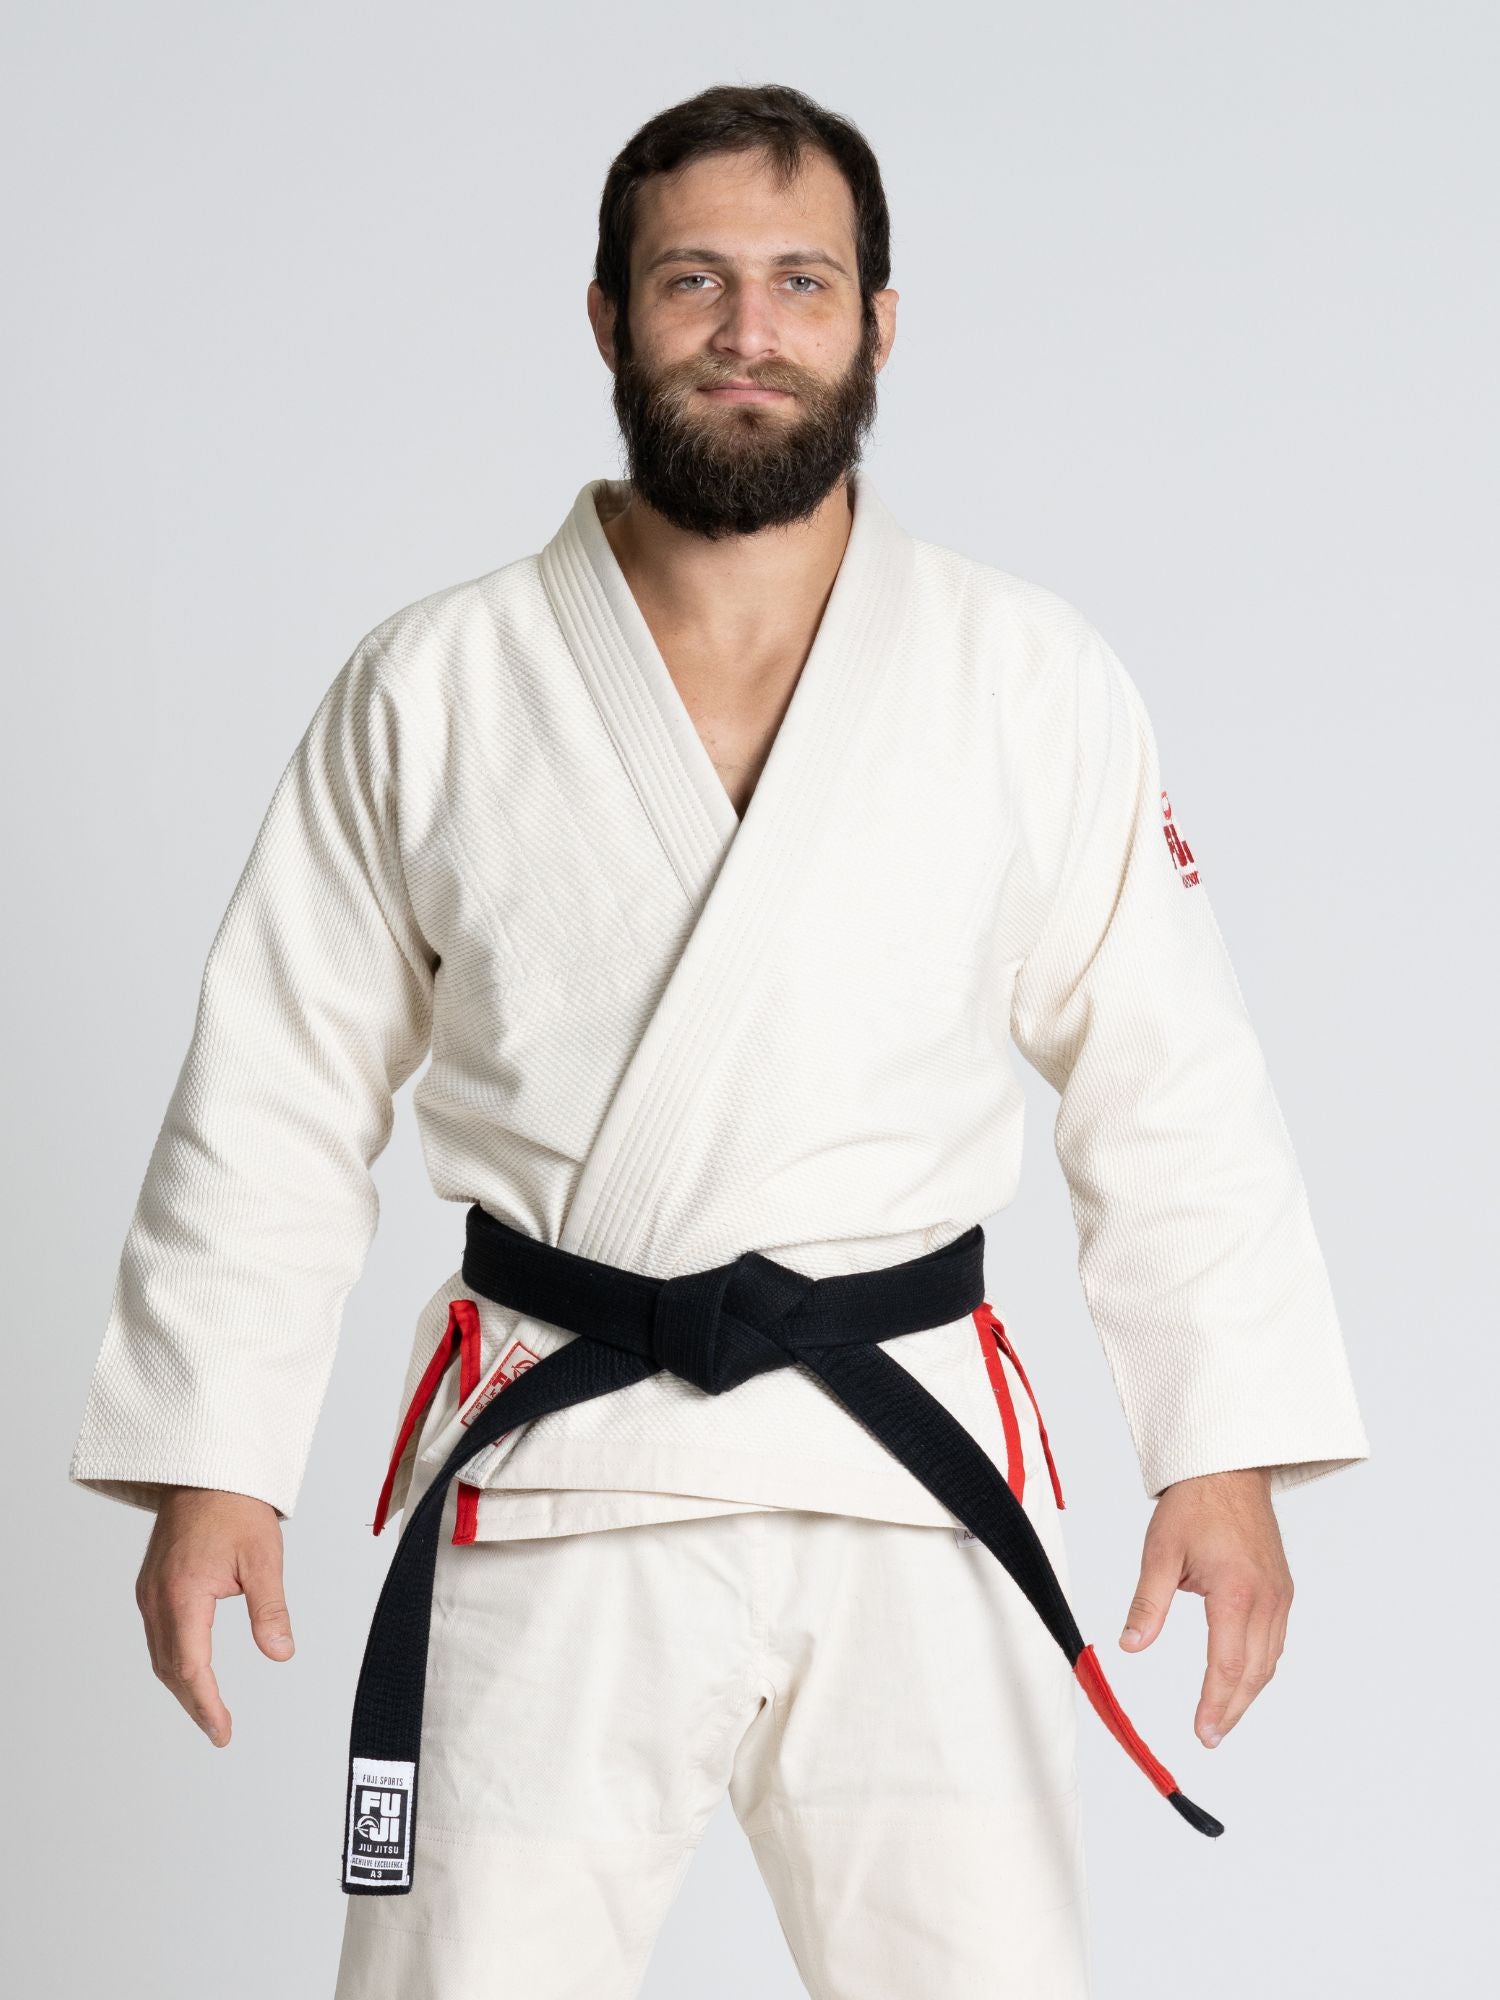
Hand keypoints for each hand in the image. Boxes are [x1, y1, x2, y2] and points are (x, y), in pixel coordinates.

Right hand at [134, 1486, 295, 1746]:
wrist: (206, 1469)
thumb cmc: (236, 1507)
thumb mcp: (263, 1558)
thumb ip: (270, 1609)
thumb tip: (280, 1653)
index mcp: (182, 1594)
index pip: (190, 1666)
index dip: (206, 1704)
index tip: (222, 1731)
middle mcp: (157, 1597)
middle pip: (169, 1667)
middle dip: (194, 1702)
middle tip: (218, 1729)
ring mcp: (149, 1590)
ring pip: (160, 1653)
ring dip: (182, 1684)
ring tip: (208, 1708)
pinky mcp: (151, 1584)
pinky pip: (158, 1634)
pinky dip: (173, 1659)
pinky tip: (191, 1667)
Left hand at [1117, 1467, 1292, 1747]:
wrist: (1229, 1469)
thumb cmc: (1194, 1505)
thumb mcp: (1160, 1552)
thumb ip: (1148, 1604)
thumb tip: (1130, 1647)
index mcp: (1236, 1592)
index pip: (1228, 1664)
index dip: (1215, 1703)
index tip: (1203, 1732)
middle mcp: (1267, 1599)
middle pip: (1254, 1672)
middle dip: (1232, 1708)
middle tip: (1210, 1735)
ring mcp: (1280, 1594)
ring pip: (1269, 1659)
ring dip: (1247, 1691)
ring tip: (1222, 1715)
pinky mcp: (1282, 1589)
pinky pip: (1275, 1639)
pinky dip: (1259, 1665)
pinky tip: (1242, 1676)